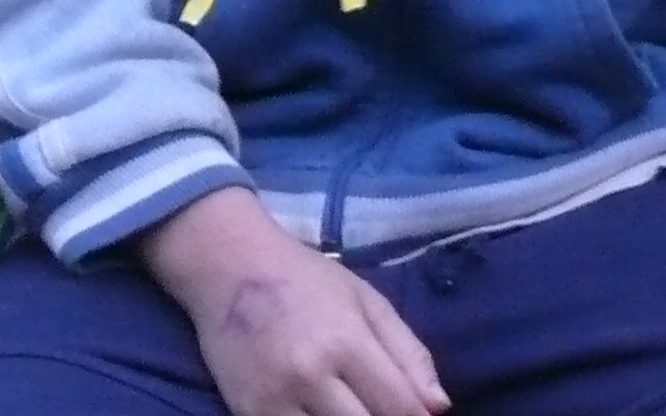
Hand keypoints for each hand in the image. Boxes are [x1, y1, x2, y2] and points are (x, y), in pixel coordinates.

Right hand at [142, 187, 446, 415]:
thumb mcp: (365, 300)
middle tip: (385, 411)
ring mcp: (275, 399)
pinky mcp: (247, 414)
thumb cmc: (304, 278)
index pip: (400, 408)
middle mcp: (311, 376)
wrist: (227, 265)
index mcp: (347, 341)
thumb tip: (438, 407)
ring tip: (353, 409)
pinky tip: (324, 414)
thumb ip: (408, 352)